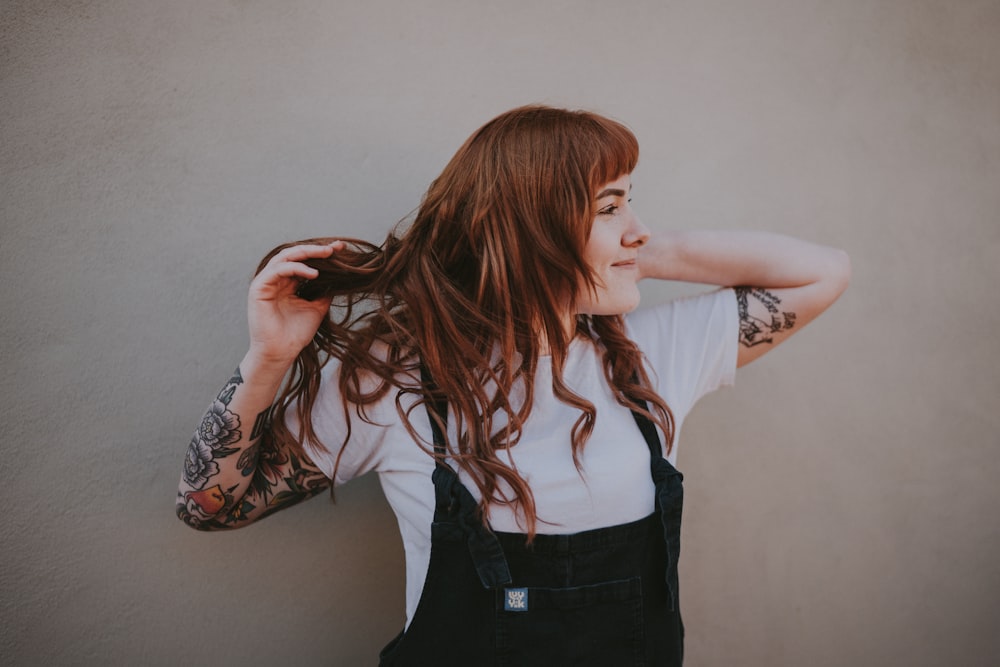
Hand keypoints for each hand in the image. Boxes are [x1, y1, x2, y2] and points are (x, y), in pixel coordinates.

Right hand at [246, 241, 342, 365]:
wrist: (281, 352)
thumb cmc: (296, 333)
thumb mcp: (317, 307)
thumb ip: (324, 291)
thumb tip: (339, 276)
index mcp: (287, 283)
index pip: (303, 261)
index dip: (320, 254)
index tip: (340, 249)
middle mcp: (276, 280)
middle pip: (294, 255)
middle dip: (315, 249)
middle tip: (334, 248)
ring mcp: (266, 282)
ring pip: (285, 257)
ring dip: (307, 253)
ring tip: (326, 254)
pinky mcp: (258, 288)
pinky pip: (278, 270)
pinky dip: (296, 268)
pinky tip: (313, 273)